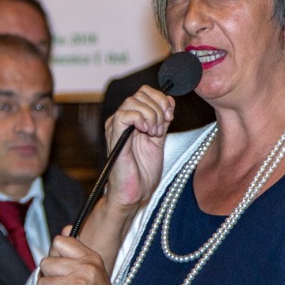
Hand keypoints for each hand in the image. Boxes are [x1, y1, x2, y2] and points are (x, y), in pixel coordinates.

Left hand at [35, 234, 131, 284]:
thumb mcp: (95, 272)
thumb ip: (78, 253)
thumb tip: (65, 229)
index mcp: (91, 258)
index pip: (59, 242)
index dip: (54, 256)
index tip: (60, 270)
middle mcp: (85, 269)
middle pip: (46, 263)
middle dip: (47, 278)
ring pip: (41, 283)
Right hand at [101, 86, 174, 212]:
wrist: (135, 193)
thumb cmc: (143, 172)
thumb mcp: (159, 140)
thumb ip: (163, 120)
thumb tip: (170, 100)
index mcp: (132, 118)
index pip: (145, 92)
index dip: (161, 99)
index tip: (170, 117)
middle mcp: (122, 119)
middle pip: (141, 93)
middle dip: (158, 108)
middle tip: (161, 130)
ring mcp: (116, 126)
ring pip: (133, 101)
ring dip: (151, 115)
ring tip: (154, 134)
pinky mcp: (113, 134)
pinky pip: (124, 114)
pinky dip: (141, 119)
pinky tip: (146, 133)